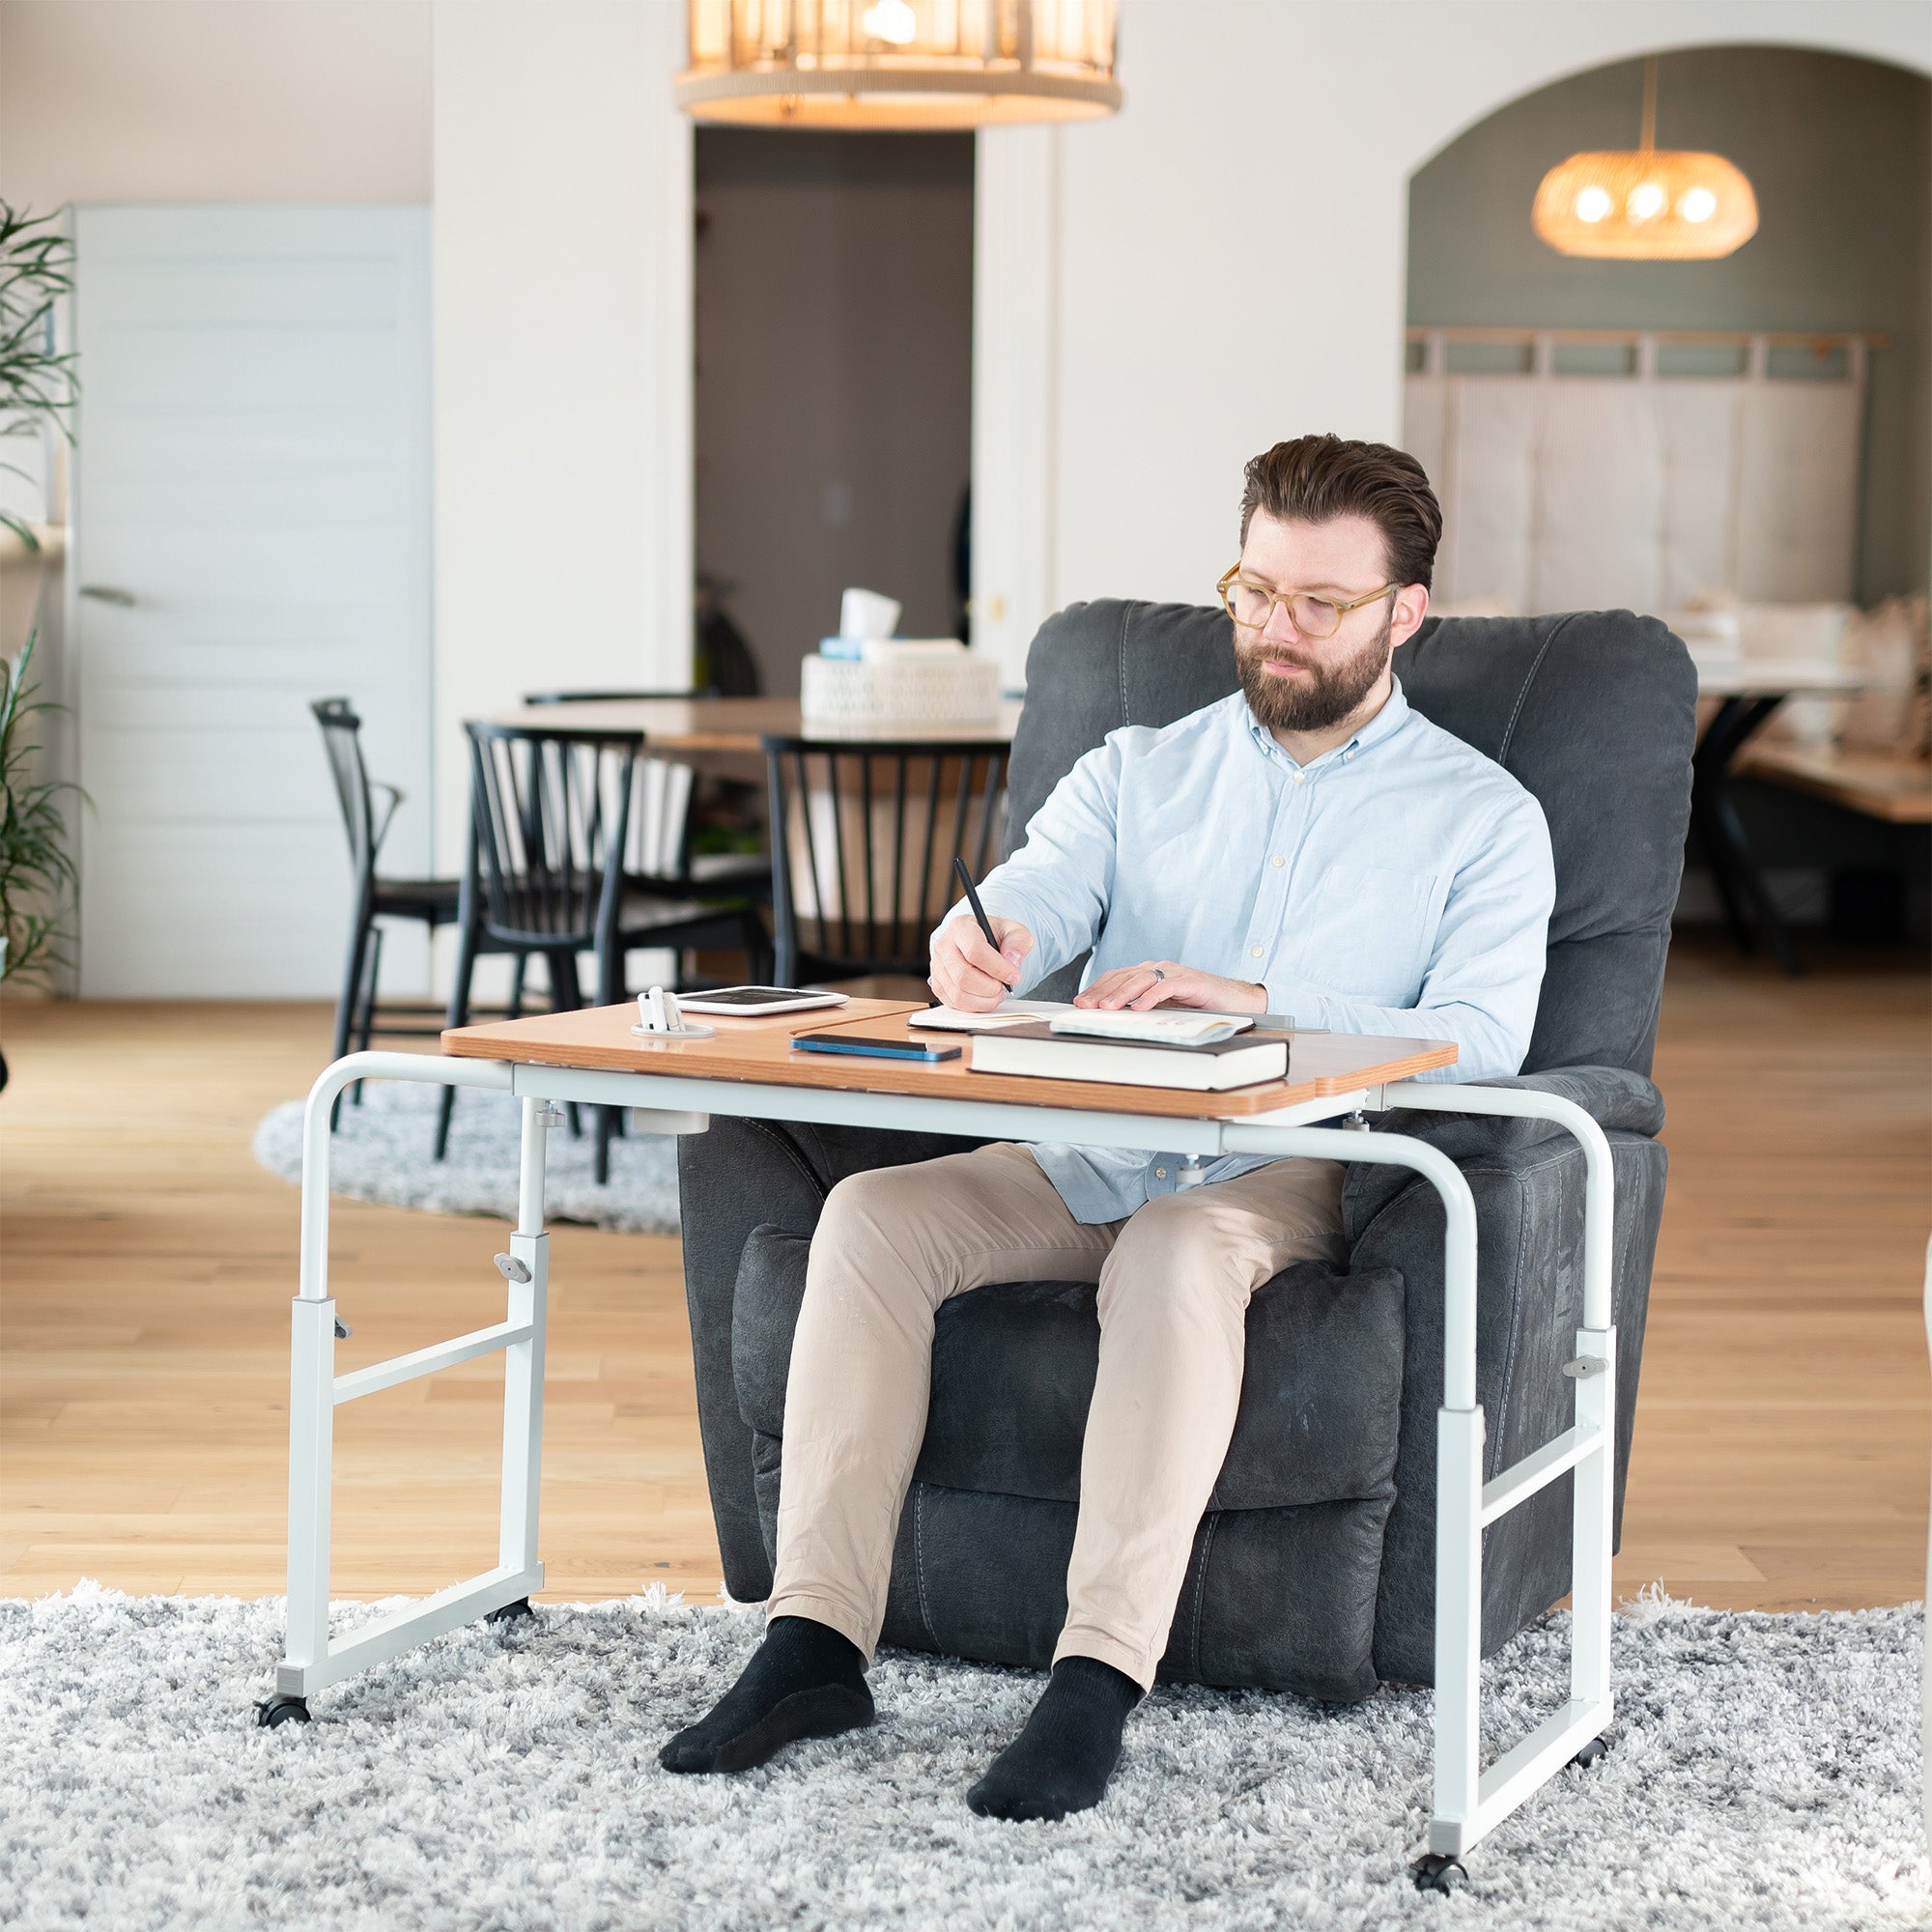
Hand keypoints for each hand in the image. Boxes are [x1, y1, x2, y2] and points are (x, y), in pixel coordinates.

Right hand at [930, 914, 1033, 1012]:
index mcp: (961, 927)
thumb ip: (1018, 941)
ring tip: (997, 993)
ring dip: (984, 1000)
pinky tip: (986, 998)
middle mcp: (944, 946)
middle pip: (963, 976)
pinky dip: (975, 1007)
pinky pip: (955, 1004)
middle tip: (1004, 986)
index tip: (1014, 976)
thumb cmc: (994, 936)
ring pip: (958, 994)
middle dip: (990, 987)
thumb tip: (1012, 960)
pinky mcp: (938, 985)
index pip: (974, 951)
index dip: (997, 968)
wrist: (978, 942)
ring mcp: (937, 967)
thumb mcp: (1013, 930)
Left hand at [1073, 961, 1265, 1014]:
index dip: (1097, 988)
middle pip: (1125, 976)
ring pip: (1142, 979)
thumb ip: (1141, 1006)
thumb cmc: (1199, 1004)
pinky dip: (1152, 996)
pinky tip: (1141, 1007)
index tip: (1080, 1002)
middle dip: (1103, 992)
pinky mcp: (1192, 982)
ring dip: (1122, 993)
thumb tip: (1113, 1017)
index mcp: (1150, 973)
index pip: (1117, 977)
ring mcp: (1175, 973)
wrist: (1236, 1000)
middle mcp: (1160, 969)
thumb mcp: (1163, 1007)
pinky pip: (1168, 987)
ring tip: (1107, 1007)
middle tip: (1086, 1005)